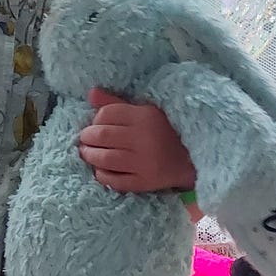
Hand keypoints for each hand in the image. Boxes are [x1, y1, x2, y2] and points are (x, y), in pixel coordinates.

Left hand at [79, 86, 196, 195]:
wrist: (191, 160)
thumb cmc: (163, 132)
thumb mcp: (143, 111)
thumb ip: (116, 103)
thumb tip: (91, 93)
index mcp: (145, 116)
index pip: (108, 113)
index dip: (95, 119)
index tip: (94, 124)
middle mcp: (144, 138)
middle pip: (102, 135)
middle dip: (87, 137)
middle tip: (84, 140)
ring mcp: (144, 162)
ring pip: (105, 158)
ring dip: (90, 155)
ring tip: (87, 153)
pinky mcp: (145, 182)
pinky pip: (115, 180)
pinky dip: (101, 175)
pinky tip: (99, 170)